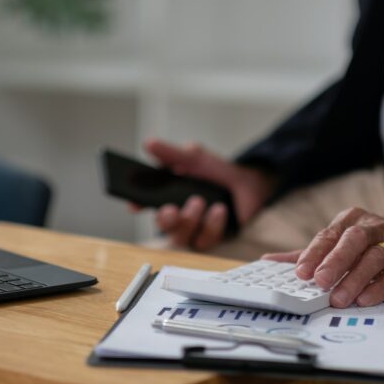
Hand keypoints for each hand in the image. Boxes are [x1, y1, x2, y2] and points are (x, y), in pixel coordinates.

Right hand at [135, 138, 274, 250]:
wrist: (249, 184)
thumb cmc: (217, 172)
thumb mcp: (194, 157)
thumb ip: (172, 154)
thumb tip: (149, 143)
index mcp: (168, 195)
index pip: (146, 204)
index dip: (138, 205)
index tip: (135, 205)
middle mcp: (178, 215)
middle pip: (162, 225)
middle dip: (164, 219)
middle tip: (170, 209)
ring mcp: (194, 229)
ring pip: (181, 237)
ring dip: (190, 220)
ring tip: (200, 201)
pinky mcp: (211, 239)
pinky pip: (204, 240)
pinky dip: (212, 224)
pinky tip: (219, 210)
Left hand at [263, 207, 383, 307]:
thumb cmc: (374, 245)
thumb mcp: (342, 242)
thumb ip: (310, 253)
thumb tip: (269, 260)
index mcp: (352, 220)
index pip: (329, 234)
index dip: (315, 253)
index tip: (302, 272)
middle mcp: (373, 228)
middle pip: (353, 240)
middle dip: (335, 261)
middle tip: (320, 282)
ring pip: (374, 257)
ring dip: (355, 278)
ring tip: (340, 298)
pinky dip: (380, 287)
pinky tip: (366, 299)